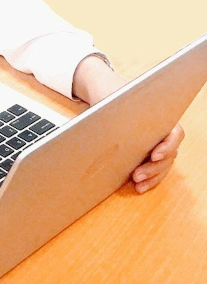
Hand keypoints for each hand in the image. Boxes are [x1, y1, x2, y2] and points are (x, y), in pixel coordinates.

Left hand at [75, 59, 185, 193]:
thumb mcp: (117, 100)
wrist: (109, 96)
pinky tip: (138, 187)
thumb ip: (119, 111)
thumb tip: (113, 124)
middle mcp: (165, 134)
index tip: (154, 155)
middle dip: (154, 168)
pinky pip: (155, 172)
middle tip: (137, 174)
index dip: (167, 146)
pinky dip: (148, 181)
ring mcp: (159, 147)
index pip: (176, 134)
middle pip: (169, 155)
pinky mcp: (149, 157)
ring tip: (136, 182)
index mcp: (163, 118)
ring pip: (163, 166)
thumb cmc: (116, 96)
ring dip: (151, 177)